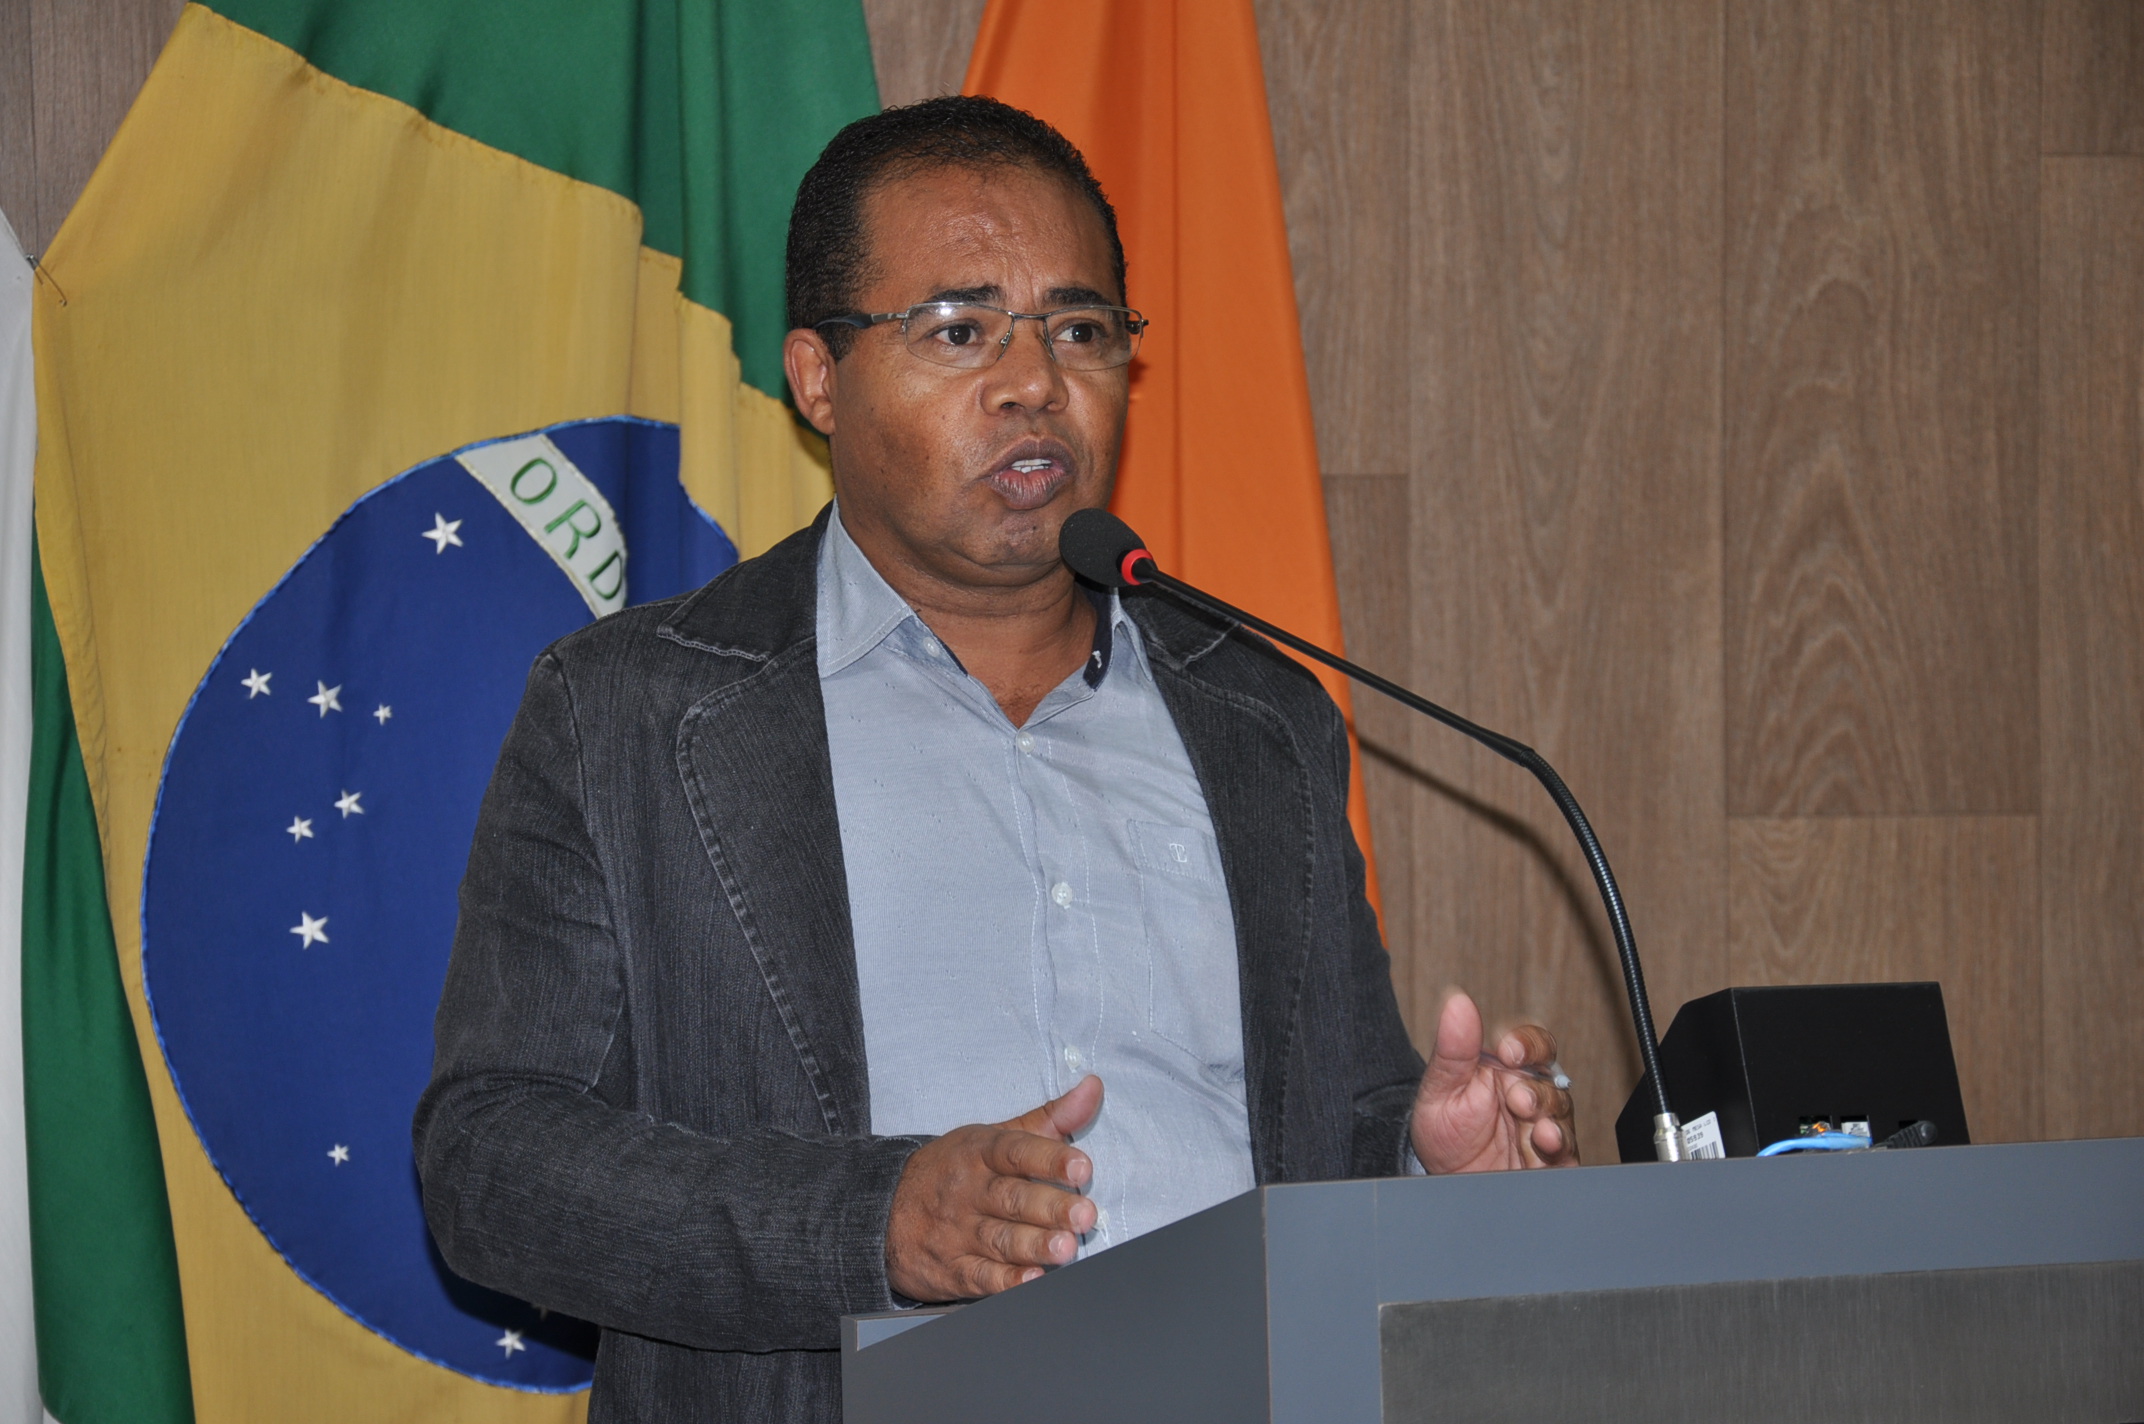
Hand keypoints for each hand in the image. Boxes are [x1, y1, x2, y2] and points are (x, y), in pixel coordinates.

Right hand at [885, 1075, 1102, 1301]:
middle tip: (1084, 1215)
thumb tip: (1093, 1089)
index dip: (1050, 1159)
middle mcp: (969, 1191)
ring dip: (1035, 1245)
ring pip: (1001, 1239)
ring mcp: (957, 1232)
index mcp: (980, 1152)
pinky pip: (981, 1276)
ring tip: (1066, 1248)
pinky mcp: (951, 1269)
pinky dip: (1007, 1281)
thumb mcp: (993, 1137)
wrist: (881, 1211)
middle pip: (1013, 1199)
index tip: (1082, 1167)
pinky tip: (1032, 1280)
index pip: (1017, 1151)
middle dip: (1051, 1208)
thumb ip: (1049, 1119)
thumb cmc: (952, 1171)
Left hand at [1409, 991, 1578, 1173]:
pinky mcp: (1552, 1159)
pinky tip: (1544, 1146)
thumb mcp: (1441, 1091)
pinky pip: (1566, 1151)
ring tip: (1536, 1130)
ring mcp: (1542, 1126)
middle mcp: (1530, 1093)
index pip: (1532, 1044)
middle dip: (1537, 1090)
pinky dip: (1558, 1148)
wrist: (1443, 1182)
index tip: (1510, 1051)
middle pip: (1551, 1079)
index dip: (1527, 1043)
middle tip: (1517, 1100)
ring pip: (1561, 1114)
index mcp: (1506, 1069)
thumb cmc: (1444, 1133)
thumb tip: (1458, 1002)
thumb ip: (1453, 1049)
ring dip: (1549, 1120)